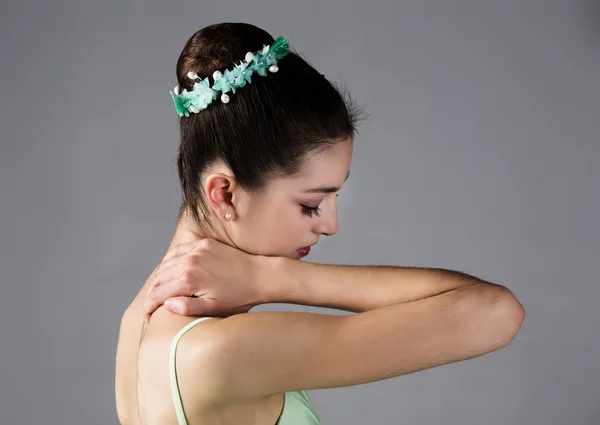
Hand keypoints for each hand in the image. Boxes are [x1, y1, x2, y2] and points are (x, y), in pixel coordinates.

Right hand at [142, 238, 264, 322]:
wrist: (261, 276)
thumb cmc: (239, 297)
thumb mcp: (214, 308)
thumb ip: (187, 307)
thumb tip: (166, 304)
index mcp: (188, 280)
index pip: (157, 294)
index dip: (148, 307)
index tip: (148, 317)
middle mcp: (189, 262)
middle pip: (158, 278)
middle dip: (152, 294)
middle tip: (152, 307)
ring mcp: (196, 250)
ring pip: (166, 264)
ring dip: (159, 278)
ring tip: (160, 292)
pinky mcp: (204, 244)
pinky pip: (179, 251)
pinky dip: (170, 261)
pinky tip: (169, 270)